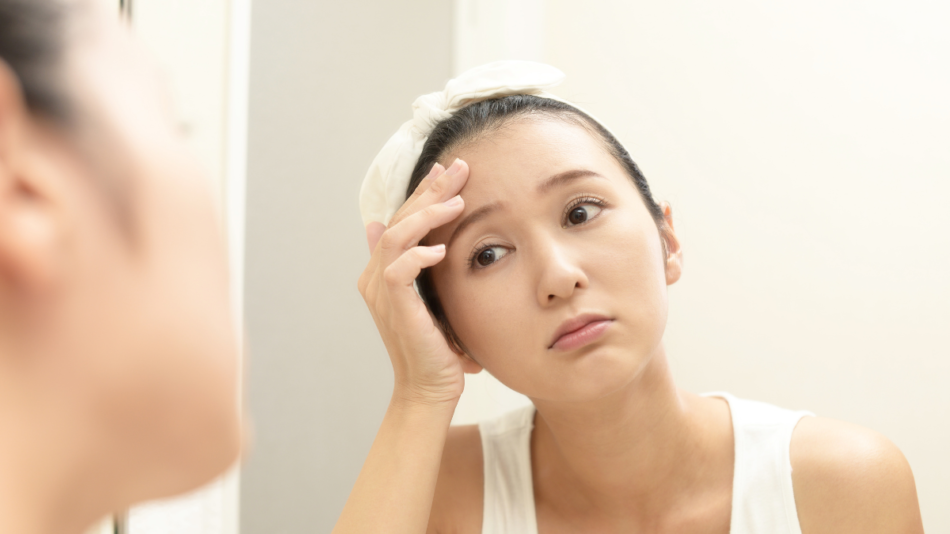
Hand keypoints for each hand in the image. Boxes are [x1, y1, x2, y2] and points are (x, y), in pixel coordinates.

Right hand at [358, 159, 468, 406]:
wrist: (429, 388)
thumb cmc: (437, 346)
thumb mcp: (433, 298)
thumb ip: (424, 268)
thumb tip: (427, 247)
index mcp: (383, 271)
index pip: (401, 220)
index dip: (422, 193)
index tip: (447, 171)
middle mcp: (375, 276)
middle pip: (398, 220)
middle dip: (429, 191)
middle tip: (458, 168)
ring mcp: (381, 292)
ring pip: (396, 237)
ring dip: (426, 216)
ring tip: (456, 201)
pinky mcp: (394, 306)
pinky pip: (399, 269)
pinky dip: (419, 255)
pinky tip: (442, 250)